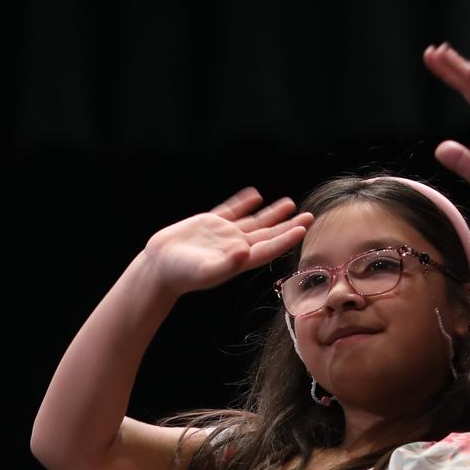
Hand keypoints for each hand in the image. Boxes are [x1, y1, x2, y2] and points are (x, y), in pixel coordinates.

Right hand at [139, 188, 312, 296]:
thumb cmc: (181, 274)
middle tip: (310, 216)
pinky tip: (254, 196)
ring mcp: (224, 235)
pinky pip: (232, 210)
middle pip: (268, 234)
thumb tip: (244, 253)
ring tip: (289, 204)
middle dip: (289, 225)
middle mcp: (235, 246)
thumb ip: (226, 264)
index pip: (269, 248)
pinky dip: (244, 203)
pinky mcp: (210, 224)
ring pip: (254, 221)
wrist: (159, 267)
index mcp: (239, 259)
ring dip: (272, 213)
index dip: (287, 238)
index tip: (304, 228)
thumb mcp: (205, 271)